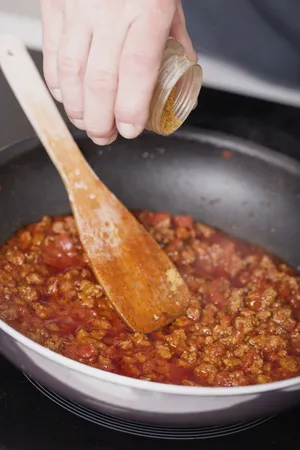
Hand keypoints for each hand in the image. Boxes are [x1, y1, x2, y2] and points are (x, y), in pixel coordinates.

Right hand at [40, 0, 195, 144]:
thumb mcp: (171, 4)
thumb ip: (176, 43)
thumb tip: (180, 82)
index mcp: (147, 10)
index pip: (137, 70)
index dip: (130, 107)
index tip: (130, 129)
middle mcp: (110, 11)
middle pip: (100, 80)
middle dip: (101, 120)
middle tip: (106, 136)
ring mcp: (78, 9)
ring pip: (71, 73)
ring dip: (77, 108)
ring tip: (87, 124)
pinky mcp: (55, 7)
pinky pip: (53, 54)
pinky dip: (57, 84)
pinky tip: (67, 98)